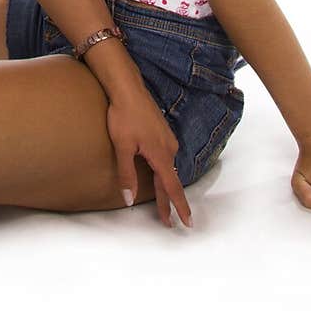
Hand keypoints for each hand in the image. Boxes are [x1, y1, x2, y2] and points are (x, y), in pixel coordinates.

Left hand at [106, 88, 191, 228]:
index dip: (179, 206)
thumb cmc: (123, 115)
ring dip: (165, 186)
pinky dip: (163, 171)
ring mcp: (167, 139)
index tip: (187, 222)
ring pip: (168, 169)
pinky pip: (166, 157)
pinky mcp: (162, 132)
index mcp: (160, 154)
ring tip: (163, 202)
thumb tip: (129, 199)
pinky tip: (158, 174)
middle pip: (170, 181)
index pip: (172, 187)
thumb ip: (126, 174)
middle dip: (169, 202)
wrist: (128, 88)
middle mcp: (168, 148)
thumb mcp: (122, 147)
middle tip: (169, 221)